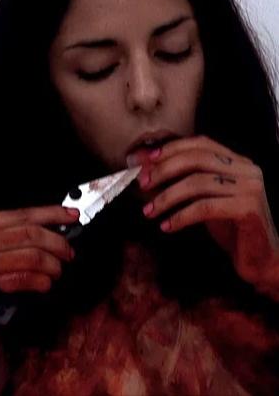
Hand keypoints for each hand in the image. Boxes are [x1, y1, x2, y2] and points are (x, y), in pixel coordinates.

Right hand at [0, 205, 78, 293]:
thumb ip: (14, 228)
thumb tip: (51, 228)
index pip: (28, 214)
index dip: (54, 214)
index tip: (73, 216)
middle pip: (33, 235)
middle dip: (58, 243)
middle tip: (69, 252)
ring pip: (31, 257)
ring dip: (52, 265)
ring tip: (58, 270)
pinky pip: (21, 280)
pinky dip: (39, 281)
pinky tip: (46, 283)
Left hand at [134, 135, 278, 292]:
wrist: (259, 258)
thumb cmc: (228, 226)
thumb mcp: (203, 197)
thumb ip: (181, 180)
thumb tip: (144, 168)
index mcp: (237, 160)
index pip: (200, 144)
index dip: (171, 148)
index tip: (145, 160)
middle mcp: (246, 168)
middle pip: (197, 159)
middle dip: (163, 170)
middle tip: (141, 184)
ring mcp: (250, 187)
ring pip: (198, 183)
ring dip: (166, 197)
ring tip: (148, 211)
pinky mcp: (248, 208)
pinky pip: (205, 207)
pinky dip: (181, 216)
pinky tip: (166, 226)